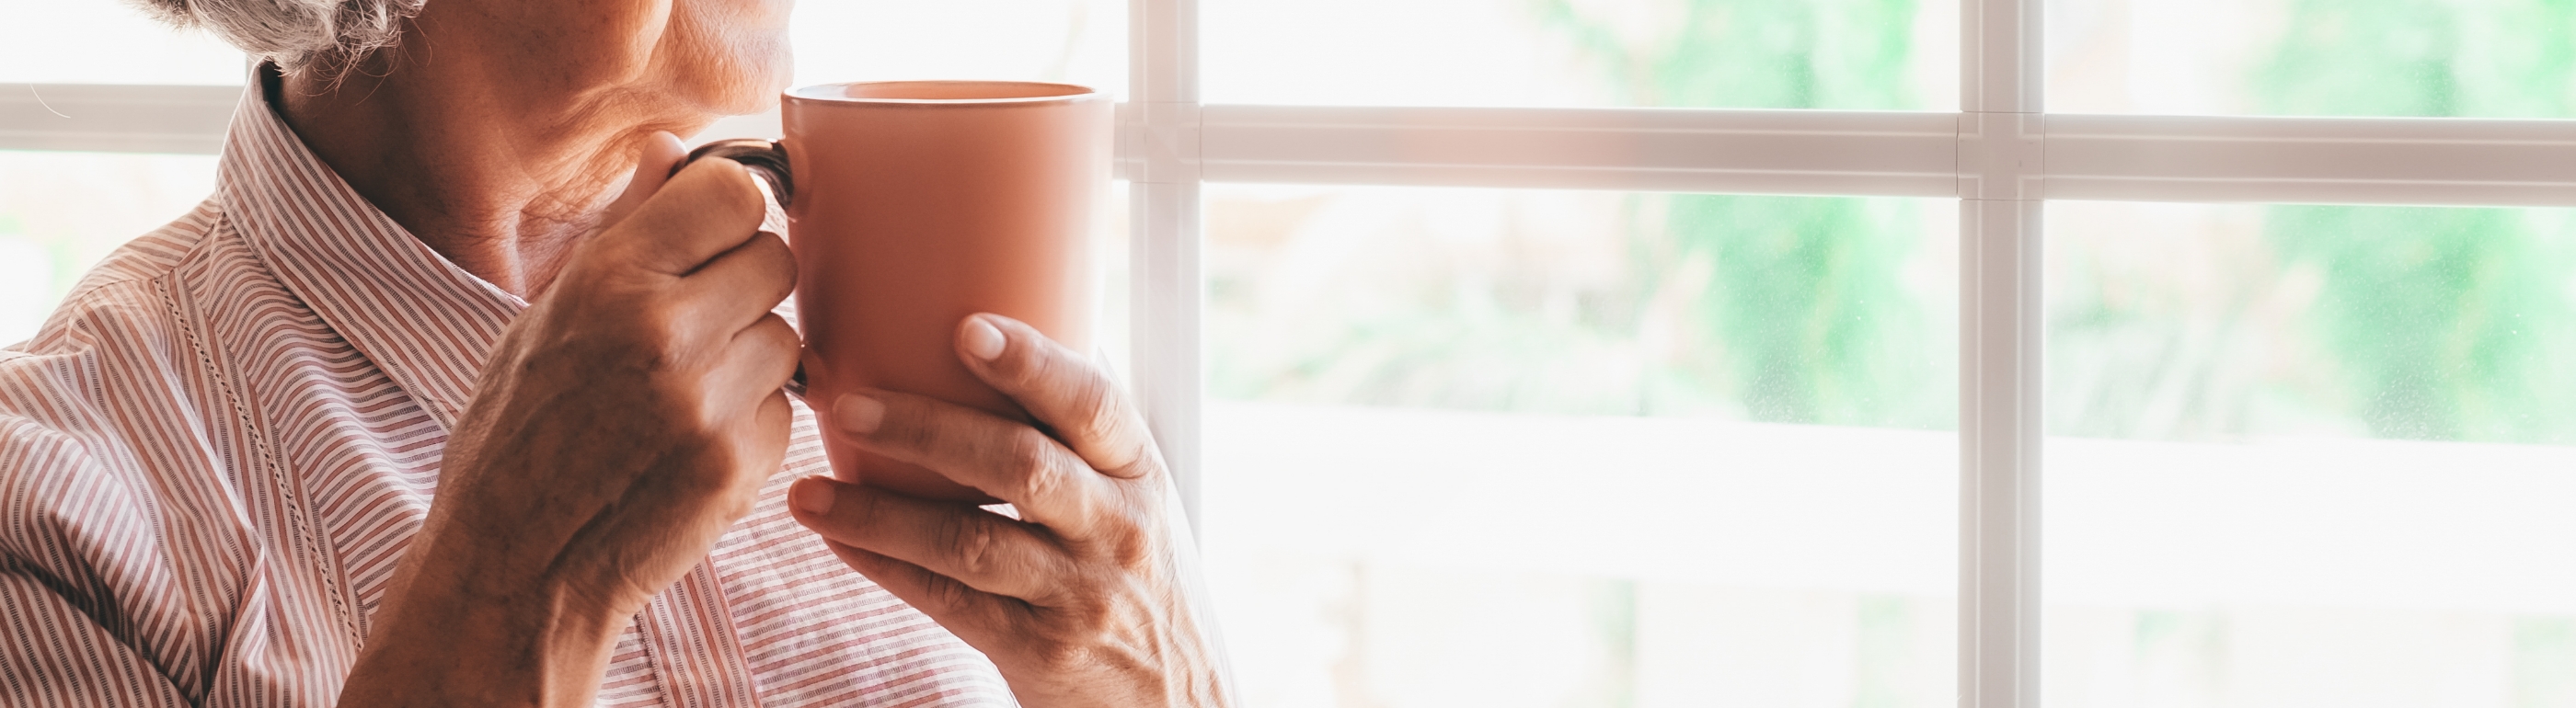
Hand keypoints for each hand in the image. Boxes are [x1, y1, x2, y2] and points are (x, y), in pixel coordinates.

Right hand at [340, 132, 799, 706]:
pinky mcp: (741, 464)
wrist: (514, 569)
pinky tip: (694, 441)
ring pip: (788, 336)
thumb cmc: (518, 436)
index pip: (733, 193)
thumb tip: (674, 154)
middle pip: (777, 259)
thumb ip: (621, 232)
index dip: (728, 215)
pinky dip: (753, 421)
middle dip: (747, 285)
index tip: (711, 240)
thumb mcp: (542, 319)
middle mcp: (666, 332)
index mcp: (609, 280)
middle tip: (699, 323)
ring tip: (688, 390)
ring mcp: (709, 403)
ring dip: (754, 356)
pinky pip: (786, 410)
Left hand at [789, 315, 1229, 707]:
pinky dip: (888, 567)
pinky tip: (841, 540)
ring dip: (880, 512)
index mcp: (1140, 473)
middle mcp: (1117, 528)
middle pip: (1019, 464)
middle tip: (850, 403)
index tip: (968, 329)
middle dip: (926, 429)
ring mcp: (1080, 593)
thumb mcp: (1138, 501)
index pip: (1094, 404)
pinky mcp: (1041, 650)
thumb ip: (1083, 435)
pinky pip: (949, 601)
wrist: (1177, 699)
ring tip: (811, 490)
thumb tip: (1014, 327)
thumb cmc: (1141, 582)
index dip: (1033, 363)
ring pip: (969, 540)